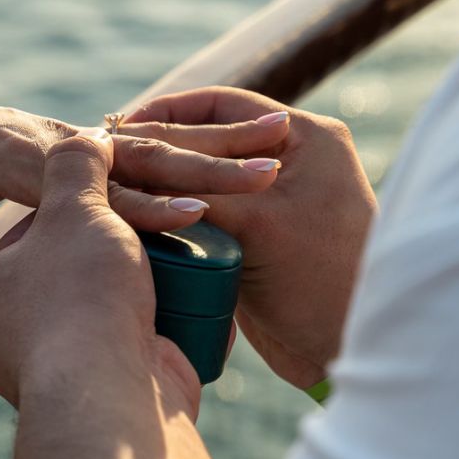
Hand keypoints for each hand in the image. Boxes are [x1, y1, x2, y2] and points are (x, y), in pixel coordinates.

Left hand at [0, 68, 291, 333]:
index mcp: (11, 160)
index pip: (90, 182)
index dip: (143, 200)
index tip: (197, 212)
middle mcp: (45, 139)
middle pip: (139, 150)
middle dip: (207, 161)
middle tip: (272, 167)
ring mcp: (61, 136)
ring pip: (148, 142)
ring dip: (212, 149)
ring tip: (277, 154)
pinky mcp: (67, 144)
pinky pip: (133, 147)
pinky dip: (184, 153)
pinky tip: (232, 168)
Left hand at [0, 130, 200, 409]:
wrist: (108, 404)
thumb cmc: (76, 303)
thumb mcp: (69, 214)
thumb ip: (73, 170)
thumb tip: (86, 139)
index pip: (40, 226)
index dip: (91, 197)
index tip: (125, 176)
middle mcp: (14, 334)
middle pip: (83, 266)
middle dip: (130, 243)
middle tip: (172, 212)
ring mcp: (65, 365)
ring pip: (118, 302)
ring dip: (156, 277)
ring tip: (193, 246)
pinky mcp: (108, 388)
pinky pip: (142, 339)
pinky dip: (171, 316)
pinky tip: (202, 286)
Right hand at [123, 86, 375, 389]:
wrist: (346, 353)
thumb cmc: (321, 282)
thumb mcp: (255, 222)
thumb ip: (199, 187)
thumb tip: (138, 166)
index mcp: (305, 138)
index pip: (222, 104)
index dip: (167, 112)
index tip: (122, 128)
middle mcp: (290, 161)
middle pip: (209, 138)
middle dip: (161, 148)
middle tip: (112, 159)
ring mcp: (273, 201)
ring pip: (204, 176)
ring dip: (164, 182)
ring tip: (118, 188)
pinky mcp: (258, 238)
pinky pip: (207, 212)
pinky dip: (176, 212)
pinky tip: (140, 219)